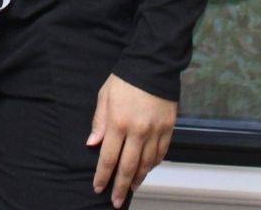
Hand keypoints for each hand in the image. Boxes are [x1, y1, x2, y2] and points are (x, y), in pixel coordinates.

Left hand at [87, 74, 176, 207]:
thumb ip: (99, 121)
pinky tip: (146, 169)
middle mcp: (137, 131)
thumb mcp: (105, 96)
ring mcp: (155, 131)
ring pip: (146, 164)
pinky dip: (152, 165)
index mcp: (118, 122)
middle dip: (120, 187)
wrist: (153, 65)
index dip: (103, 176)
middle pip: (128, 167)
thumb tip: (92, 144)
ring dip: (137, 178)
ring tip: (130, 188)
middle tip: (116, 201)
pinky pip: (160, 154)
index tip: (98, 187)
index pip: (109, 157)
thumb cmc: (125, 78)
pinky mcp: (168, 129)